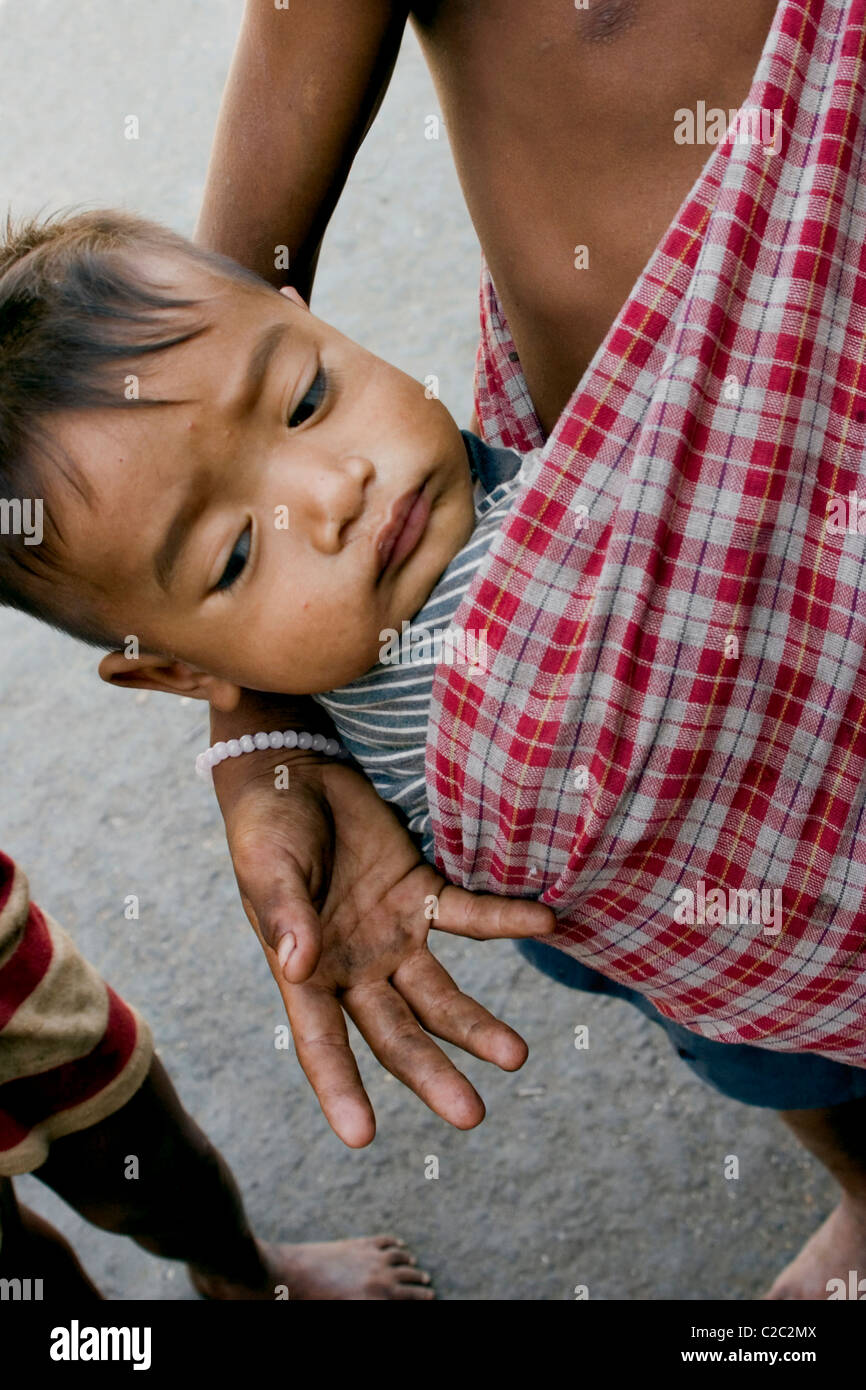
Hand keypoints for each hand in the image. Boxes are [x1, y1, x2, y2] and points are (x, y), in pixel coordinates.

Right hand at [216, 751, 554, 1146]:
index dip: (339, 1089)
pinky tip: (545, 922)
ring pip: (439, 994)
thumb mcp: (267, 866)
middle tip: (472, 1114)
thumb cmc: (267, 826)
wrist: (294, 772)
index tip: (363, 1136)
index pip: (322, 1043)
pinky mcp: (420, 894)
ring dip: (476, 1025)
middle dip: (432, 1074)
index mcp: (306, 974)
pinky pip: (468, 915)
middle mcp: (354, 968)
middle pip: (397, 1033)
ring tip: (517, 1056)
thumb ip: (285, 914)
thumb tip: (299, 968)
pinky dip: (506, 919)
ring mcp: (392, 936)